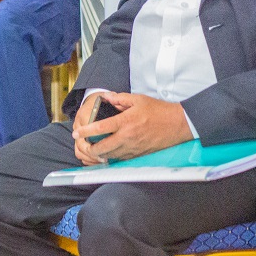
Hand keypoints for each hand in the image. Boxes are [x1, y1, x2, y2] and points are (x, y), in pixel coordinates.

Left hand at [73, 92, 191, 162]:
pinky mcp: (139, 154)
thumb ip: (119, 98)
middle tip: (83, 145)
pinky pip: (122, 159)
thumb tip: (106, 97)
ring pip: (111, 156)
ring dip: (100, 155)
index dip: (86, 131)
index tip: (77, 133)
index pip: (101, 128)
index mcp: (126, 121)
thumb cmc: (159, 111)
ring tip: (93, 150)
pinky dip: (112, 157)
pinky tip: (108, 153)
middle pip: (102, 148)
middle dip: (89, 149)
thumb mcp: (138, 99)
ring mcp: (134, 148)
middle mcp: (128, 137)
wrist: (178, 124)